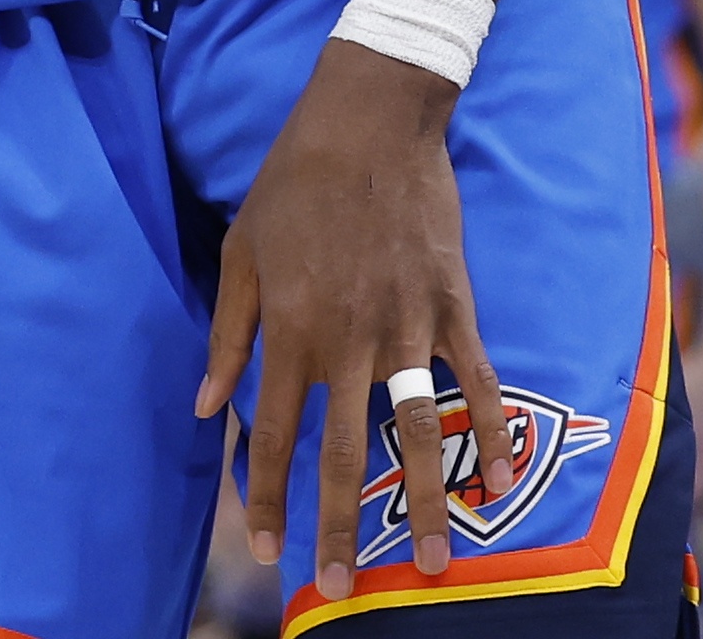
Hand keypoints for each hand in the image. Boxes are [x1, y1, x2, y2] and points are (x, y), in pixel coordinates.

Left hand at [198, 42, 513, 601]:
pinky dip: (489, 432)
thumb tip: (208, 408)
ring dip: (421, 501)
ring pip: (414, 430)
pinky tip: (495, 482)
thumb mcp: (240, 251)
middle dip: (339, 524)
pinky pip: (476, 381)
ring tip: (429, 562)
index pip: (277, 434)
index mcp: (291, 328)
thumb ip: (227, 335)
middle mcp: (348, 338)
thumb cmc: (295, 181)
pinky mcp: (452, 304)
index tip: (267, 551)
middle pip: (343, 451)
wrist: (369, 117)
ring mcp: (407, 324)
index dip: (270, 497)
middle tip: (341, 585)